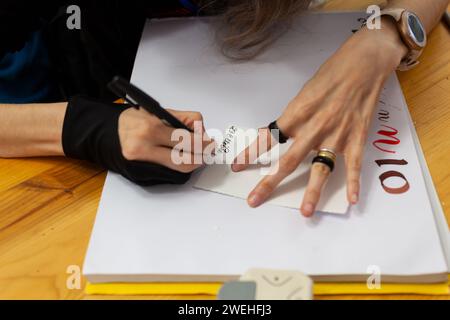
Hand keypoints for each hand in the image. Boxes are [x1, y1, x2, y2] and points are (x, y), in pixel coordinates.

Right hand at [119, 107, 212, 172]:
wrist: (111, 134)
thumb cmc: (135, 120)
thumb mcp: (158, 111)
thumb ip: (183, 119)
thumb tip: (203, 132)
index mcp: (149, 129)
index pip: (185, 140)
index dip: (203, 142)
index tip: (211, 141)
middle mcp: (144, 147)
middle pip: (184, 159)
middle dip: (202, 155)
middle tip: (209, 150)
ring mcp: (142, 163)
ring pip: (179, 169)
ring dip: (194, 162)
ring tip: (200, 154)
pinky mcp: (143, 174)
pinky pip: (170, 173)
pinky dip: (181, 166)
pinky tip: (185, 158)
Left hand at [232, 21, 407, 216]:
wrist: (364, 61)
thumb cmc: (331, 74)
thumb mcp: (304, 93)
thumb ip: (294, 117)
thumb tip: (282, 134)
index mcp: (297, 113)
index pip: (268, 137)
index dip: (251, 153)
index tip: (237, 167)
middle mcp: (314, 127)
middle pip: (288, 160)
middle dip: (269, 182)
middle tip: (254, 200)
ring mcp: (336, 134)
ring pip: (321, 168)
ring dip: (312, 192)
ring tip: (305, 212)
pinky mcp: (357, 137)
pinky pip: (353, 164)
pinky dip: (354, 182)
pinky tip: (352, 200)